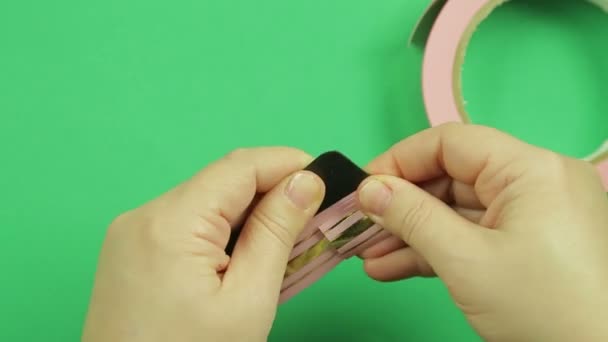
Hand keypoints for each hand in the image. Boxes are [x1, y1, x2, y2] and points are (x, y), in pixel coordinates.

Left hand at [82, 147, 324, 341]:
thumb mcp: (249, 301)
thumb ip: (277, 233)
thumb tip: (305, 182)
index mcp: (170, 222)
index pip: (240, 167)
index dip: (289, 164)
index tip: (327, 180)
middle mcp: (143, 215)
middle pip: (222, 182)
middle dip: (273, 193)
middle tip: (315, 218)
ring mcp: (131, 232)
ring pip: (206, 202)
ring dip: (250, 214)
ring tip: (287, 242)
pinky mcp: (130, 250)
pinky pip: (186, 223)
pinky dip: (222, 230)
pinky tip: (247, 256)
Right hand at [357, 123, 607, 340]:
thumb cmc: (541, 309)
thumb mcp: (466, 261)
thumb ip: (412, 218)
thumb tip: (367, 190)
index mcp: (531, 170)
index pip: (452, 143)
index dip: (401, 161)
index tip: (363, 187)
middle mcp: (535, 183)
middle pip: (451, 179)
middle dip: (401, 207)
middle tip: (359, 227)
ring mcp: (533, 216)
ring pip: (457, 212)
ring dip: (411, 234)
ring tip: (366, 255)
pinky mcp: (527, 245)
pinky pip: (472, 236)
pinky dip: (435, 250)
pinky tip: (392, 267)